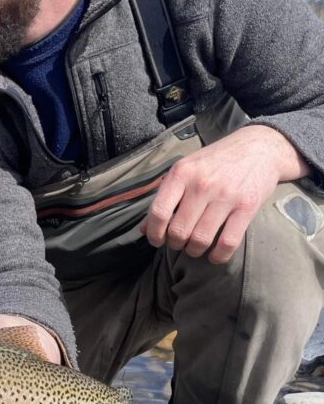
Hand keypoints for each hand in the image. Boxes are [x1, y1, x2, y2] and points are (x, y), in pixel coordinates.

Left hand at [141, 124, 309, 263]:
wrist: (258, 147)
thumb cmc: (216, 161)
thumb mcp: (186, 169)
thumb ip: (165, 196)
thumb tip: (144, 228)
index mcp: (182, 173)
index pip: (159, 212)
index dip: (154, 233)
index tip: (156, 240)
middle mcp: (202, 184)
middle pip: (179, 231)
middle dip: (175, 244)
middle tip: (179, 243)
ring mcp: (226, 196)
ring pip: (201, 239)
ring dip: (194, 251)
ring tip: (195, 248)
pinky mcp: (247, 207)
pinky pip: (228, 242)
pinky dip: (218, 256)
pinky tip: (214, 255)